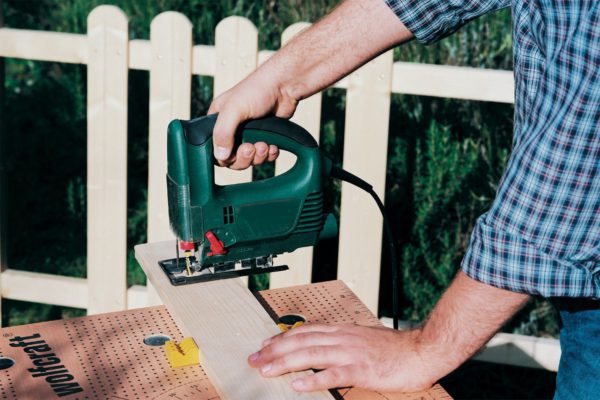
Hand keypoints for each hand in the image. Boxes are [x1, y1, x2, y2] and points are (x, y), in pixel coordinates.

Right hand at [207, 72, 298, 168]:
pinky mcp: (265, 137)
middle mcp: (232, 129)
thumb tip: (220, 156)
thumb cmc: (257, 90)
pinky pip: (264, 156)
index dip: (224, 156)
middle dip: (244, 158)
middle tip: (251, 148)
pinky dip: (269, 155)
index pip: (213, 149)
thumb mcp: (233, 109)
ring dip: (258, 157)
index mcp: (218, 120)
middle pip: (232, 158)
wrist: (285, 86)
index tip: (234, 153)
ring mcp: (249, 134)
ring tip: (265, 145)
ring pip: (250, 159)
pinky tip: (274, 146)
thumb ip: (223, 132)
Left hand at [247, 323, 439, 392]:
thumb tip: (322, 347)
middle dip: (275, 350)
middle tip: (255, 359)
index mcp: (342, 331)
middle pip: (301, 341)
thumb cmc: (394, 349)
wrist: (421, 351)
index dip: (282, 338)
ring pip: (311, 355)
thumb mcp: (362, 339)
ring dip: (286, 363)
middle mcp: (342, 338)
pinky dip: (314, 379)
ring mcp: (351, 353)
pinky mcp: (362, 370)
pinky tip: (299, 385)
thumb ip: (341, 342)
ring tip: (267, 370)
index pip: (305, 331)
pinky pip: (333, 374)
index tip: (264, 345)